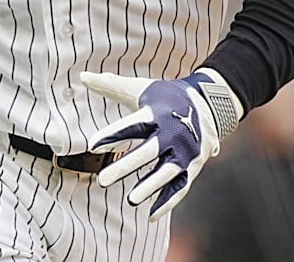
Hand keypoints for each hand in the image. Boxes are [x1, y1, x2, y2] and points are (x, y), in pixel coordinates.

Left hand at [82, 69, 241, 220]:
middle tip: (102, 180)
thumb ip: (111, 86)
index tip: (91, 145)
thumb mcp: (141, 89)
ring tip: (131, 200)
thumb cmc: (165, 98)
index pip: (132, 125)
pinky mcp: (193, 167)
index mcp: (157, 113)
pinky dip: (167, 202)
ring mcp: (185, 152)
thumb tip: (83, 77)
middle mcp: (172, 133)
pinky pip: (180, 187)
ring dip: (150, 186)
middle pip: (149, 151)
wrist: (211, 104)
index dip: (112, 134)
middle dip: (126, 166)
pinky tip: (150, 216)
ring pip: (167, 172)